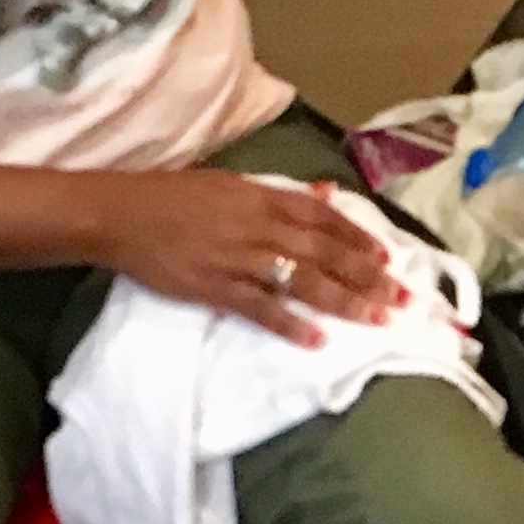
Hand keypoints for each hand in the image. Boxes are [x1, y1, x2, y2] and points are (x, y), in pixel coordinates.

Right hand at [98, 173, 397, 346]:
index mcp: (261, 196)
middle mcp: (257, 226)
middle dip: (368, 276)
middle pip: (324, 252)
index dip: (358, 237)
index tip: (388, 257)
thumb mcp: (229, 183)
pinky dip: (289, 323)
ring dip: (344, 301)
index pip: (323, 217)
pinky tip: (318, 339)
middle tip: (404, 297)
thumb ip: (278, 194)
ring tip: (378, 318)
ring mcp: (238, 259)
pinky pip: (260, 308)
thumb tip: (324, 195)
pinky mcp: (216, 288)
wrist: (119, 215)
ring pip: (302, 281)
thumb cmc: (172, 196)